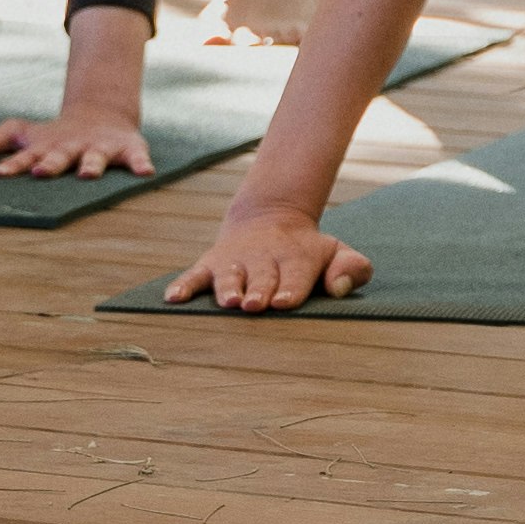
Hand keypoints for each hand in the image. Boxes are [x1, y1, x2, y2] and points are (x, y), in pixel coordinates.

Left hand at [0, 108, 155, 180]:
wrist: (101, 115)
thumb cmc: (51, 135)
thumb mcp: (20, 133)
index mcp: (45, 147)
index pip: (25, 157)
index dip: (13, 165)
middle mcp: (71, 147)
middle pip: (59, 157)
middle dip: (51, 164)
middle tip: (41, 172)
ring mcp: (99, 148)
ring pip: (94, 158)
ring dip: (91, 165)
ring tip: (88, 175)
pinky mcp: (127, 148)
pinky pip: (136, 157)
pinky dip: (140, 164)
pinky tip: (145, 173)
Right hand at [159, 207, 368, 310]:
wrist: (271, 219)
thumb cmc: (308, 251)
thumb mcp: (337, 252)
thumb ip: (351, 268)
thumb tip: (339, 287)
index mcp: (297, 258)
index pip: (296, 275)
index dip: (291, 288)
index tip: (285, 301)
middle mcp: (264, 259)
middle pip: (262, 277)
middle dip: (259, 291)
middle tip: (256, 305)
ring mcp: (235, 262)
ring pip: (230, 276)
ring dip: (229, 288)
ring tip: (228, 301)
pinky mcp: (211, 264)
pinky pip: (195, 274)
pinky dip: (184, 285)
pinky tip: (173, 298)